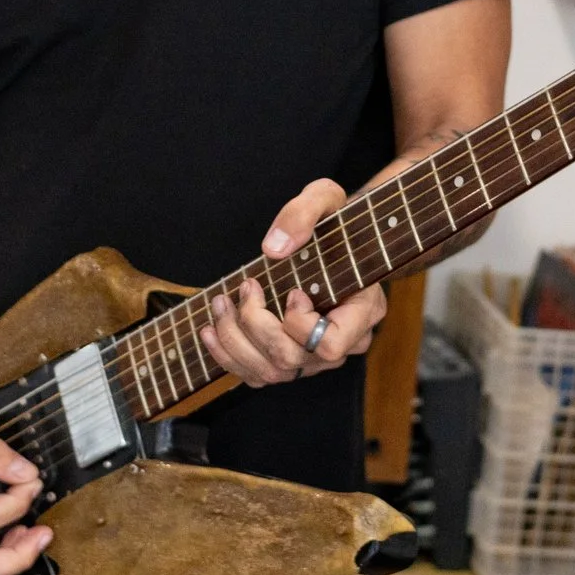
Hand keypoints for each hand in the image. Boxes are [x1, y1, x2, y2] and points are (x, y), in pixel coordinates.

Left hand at [200, 177, 388, 387]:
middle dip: (254, 324)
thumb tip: (273, 250)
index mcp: (364, 311)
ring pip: (270, 373)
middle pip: (290, 359)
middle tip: (245, 286)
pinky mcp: (293, 360)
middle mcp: (345, 342)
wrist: (335, 240)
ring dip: (234, 340)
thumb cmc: (334, 220)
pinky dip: (227, 356)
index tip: (291, 290)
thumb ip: (303, 213)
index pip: (329, 345)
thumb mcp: (325, 199)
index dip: (300, 325)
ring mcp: (318, 357)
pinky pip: (257, 376)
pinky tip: (211, 330)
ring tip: (220, 304)